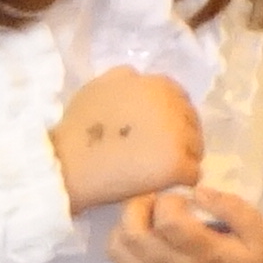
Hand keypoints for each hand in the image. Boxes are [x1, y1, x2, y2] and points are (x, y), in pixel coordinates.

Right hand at [51, 67, 203, 209]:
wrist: (67, 164)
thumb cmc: (79, 128)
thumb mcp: (100, 88)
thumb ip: (127, 80)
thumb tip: (142, 79)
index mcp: (155, 84)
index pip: (181, 99)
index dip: (171, 117)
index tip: (155, 131)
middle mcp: (172, 104)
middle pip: (192, 124)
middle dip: (179, 137)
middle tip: (156, 152)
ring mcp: (177, 134)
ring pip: (196, 149)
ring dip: (182, 158)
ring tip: (154, 167)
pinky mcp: (177, 163)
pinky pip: (193, 173)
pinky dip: (179, 180)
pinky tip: (158, 182)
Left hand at [113, 188, 262, 262]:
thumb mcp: (262, 233)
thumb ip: (234, 208)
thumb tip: (199, 193)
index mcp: (208, 256)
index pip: (168, 221)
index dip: (168, 201)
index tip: (182, 201)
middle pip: (134, 233)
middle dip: (139, 207)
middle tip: (154, 204)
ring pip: (119, 248)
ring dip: (126, 226)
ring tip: (145, 221)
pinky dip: (124, 247)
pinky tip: (144, 243)